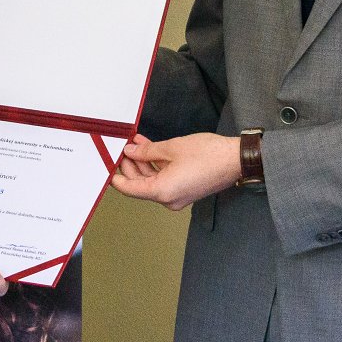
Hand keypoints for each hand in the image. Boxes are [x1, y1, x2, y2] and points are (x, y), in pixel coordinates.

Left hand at [110, 132, 241, 210]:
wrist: (235, 160)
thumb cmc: (208, 155)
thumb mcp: (172, 148)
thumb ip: (147, 152)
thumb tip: (130, 152)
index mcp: (162, 192)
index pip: (128, 189)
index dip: (115, 176)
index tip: (106, 164)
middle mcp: (168, 199)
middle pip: (139, 184)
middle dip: (129, 165)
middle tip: (122, 146)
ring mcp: (177, 196)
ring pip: (151, 180)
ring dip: (143, 162)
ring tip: (135, 143)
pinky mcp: (185, 190)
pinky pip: (164, 179)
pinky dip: (156, 166)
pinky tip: (150, 148)